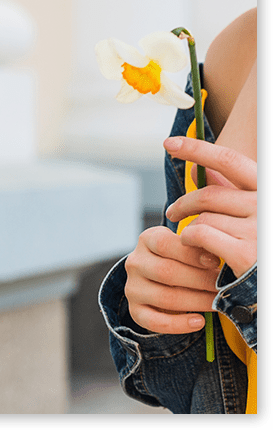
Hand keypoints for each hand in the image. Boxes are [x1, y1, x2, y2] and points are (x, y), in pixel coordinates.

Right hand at [124, 226, 218, 333]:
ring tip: (217, 302)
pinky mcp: (135, 310)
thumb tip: (216, 257)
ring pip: (164, 298)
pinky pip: (155, 322)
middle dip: (199, 280)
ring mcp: (132, 288)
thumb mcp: (182, 246)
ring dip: (196, 302)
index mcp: (146, 240)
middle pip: (166, 272)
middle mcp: (135, 263)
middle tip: (221, 285)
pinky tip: (199, 322)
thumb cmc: (177, 259)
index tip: (215, 262)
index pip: (164, 244)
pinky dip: (179, 324)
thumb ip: (194, 248)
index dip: (191, 254)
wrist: (156, 278)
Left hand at [164, 137, 256, 279]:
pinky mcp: (245, 253)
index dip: (197, 149)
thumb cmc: (259, 249)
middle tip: (171, 212)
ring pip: (203, 217)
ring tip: (190, 241)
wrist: (268, 290)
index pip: (230, 160)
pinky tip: (195, 250)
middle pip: (210, 194)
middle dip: (184, 203)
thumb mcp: (253, 215)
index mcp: (266, 190)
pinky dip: (191, 240)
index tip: (169, 143)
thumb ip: (230, 195)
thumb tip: (197, 170)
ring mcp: (258, 229)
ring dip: (190, 228)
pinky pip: (201, 235)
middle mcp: (265, 205)